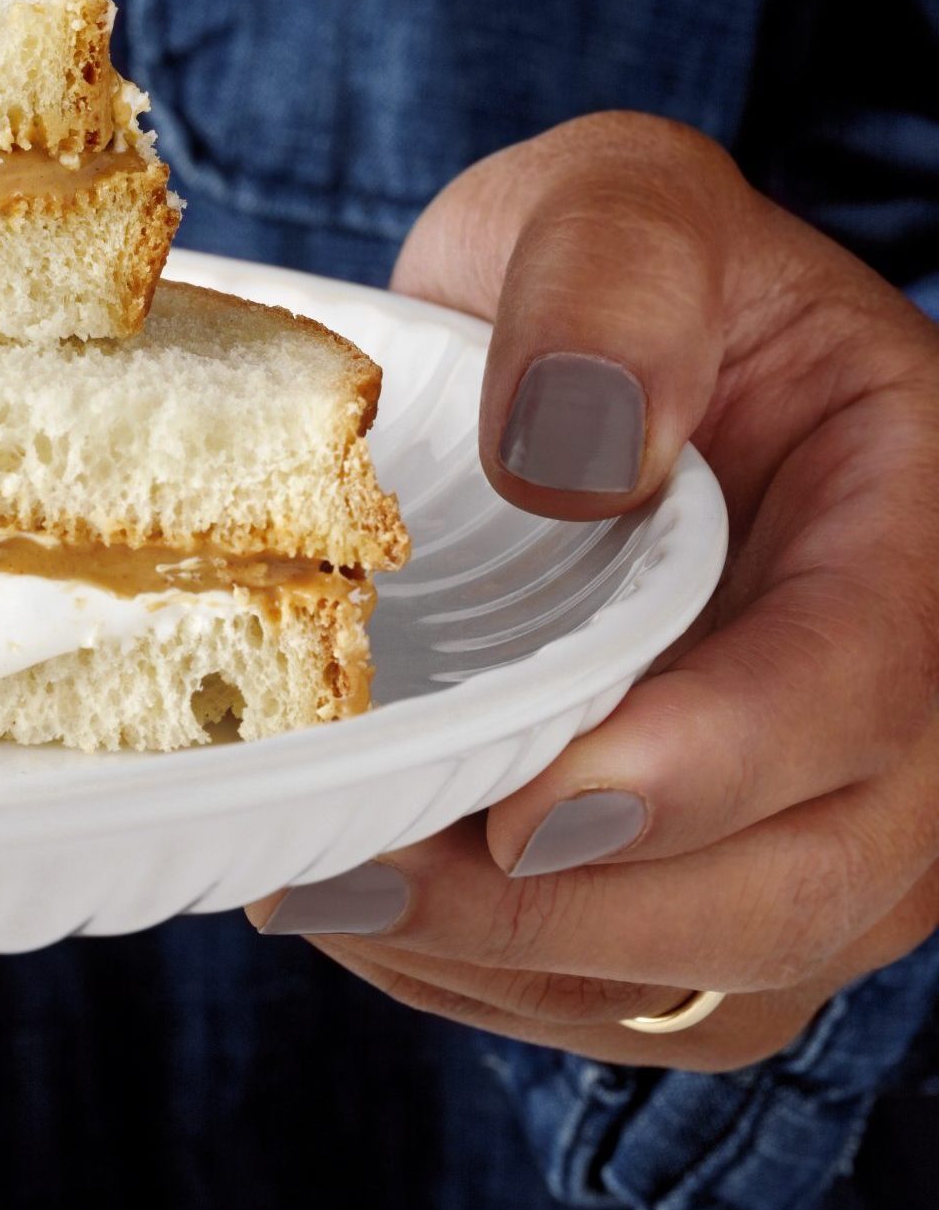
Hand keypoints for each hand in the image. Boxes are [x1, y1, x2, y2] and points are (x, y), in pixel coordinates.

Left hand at [246, 111, 938, 1071]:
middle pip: (804, 886)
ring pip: (725, 976)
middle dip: (572, 916)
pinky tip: (375, 922)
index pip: (860, 694)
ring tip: (329, 900)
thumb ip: (612, 294)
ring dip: (518, 968)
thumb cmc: (609, 283)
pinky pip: (654, 999)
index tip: (526, 810)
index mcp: (920, 527)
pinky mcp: (736, 877)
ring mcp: (839, 812)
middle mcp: (915, 701)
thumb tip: (578, 460)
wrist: (588, 362)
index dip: (703, 774)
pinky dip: (512, 987)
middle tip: (354, 884)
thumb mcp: (617, 210)